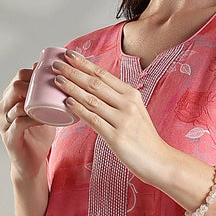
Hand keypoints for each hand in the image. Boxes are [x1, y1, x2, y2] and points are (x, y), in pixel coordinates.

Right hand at [0, 66, 57, 179]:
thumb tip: (61, 75)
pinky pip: (19, 123)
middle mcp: (4, 109)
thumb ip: (47, 96)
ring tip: (52, 103)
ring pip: (16, 104)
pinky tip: (44, 118)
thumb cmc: (38, 136)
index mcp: (11, 99)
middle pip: (15, 87)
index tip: (53, 77)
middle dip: (34, 85)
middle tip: (53, 89)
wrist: (32, 163)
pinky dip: (33, 119)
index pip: (18, 77)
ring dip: (35, 102)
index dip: (34, 73)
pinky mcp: (9, 138)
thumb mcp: (44, 111)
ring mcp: (4, 123)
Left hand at [51, 50, 170, 186]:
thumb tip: (95, 90)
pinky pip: (94, 120)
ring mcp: (122, 120)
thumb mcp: (135, 111)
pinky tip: (68, 103)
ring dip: (72, 88)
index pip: (103, 74)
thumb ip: (118, 100)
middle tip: (56, 65)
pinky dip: (79, 110)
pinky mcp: (116, 137)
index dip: (84, 63)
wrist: (159, 160)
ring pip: (92, 99)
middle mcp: (127, 104)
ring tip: (57, 80)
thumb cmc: (143, 138)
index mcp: (131, 94)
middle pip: (95, 83)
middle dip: (73, 72)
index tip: (69, 54)